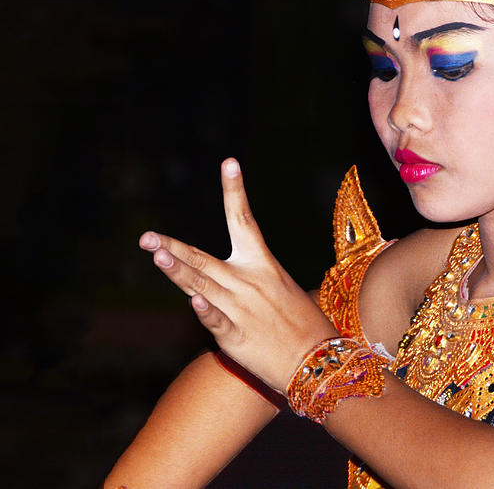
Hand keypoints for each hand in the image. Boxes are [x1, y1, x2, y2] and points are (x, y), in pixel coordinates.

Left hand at [139, 158, 337, 392]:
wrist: (319, 360)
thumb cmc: (301, 324)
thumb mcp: (281, 290)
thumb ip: (250, 281)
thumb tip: (226, 278)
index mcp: (263, 264)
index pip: (243, 220)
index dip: (234, 190)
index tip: (229, 162)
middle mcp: (248, 281)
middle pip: (204, 259)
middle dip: (173, 248)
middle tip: (146, 238)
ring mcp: (241, 309)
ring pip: (202, 286)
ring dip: (178, 271)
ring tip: (157, 255)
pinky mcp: (237, 337)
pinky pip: (217, 321)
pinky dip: (206, 311)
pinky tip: (194, 302)